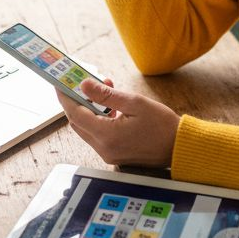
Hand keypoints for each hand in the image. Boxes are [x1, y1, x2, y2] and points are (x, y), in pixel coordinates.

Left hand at [58, 77, 179, 168]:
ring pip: (87, 129)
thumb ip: (106, 95)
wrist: (179, 148)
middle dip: (77, 101)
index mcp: (107, 136)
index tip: (59, 83)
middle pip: (78, 122)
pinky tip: (112, 107)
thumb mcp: (134, 103)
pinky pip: (98, 135)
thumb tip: (84, 85)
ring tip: (105, 88)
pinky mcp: (114, 155)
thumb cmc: (162, 125)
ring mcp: (108, 154)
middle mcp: (103, 148)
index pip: (74, 114)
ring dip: (90, 109)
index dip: (65, 97)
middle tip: (82, 82)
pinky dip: (99, 119)